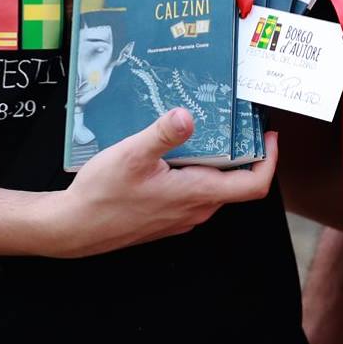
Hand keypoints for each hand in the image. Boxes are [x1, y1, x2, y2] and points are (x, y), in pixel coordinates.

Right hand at [41, 112, 276, 257]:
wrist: (73, 228)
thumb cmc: (101, 195)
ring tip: (207, 131)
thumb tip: (188, 115)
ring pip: (214, 188)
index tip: (269, 136)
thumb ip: (163, 134)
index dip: (269, 161)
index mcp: (195, 193)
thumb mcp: (131, 155)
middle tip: (237, 122)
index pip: (253, 185)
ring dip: (219, 163)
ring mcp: (182, 217)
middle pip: (236, 184)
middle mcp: (195, 210)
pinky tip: (176, 154)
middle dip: (244, 154)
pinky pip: (195, 194)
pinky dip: (198, 173)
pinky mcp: (167, 218)